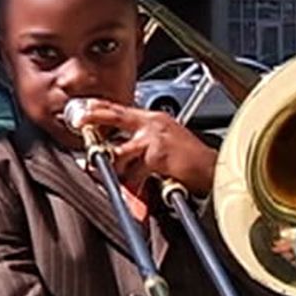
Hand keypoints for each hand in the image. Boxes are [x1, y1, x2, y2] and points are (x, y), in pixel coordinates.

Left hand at [72, 99, 216, 195]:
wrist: (216, 171)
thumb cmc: (192, 162)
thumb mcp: (165, 145)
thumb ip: (140, 147)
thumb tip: (115, 156)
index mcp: (155, 119)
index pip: (122, 108)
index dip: (100, 106)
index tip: (83, 107)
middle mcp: (154, 124)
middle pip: (116, 115)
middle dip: (94, 116)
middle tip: (80, 120)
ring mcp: (155, 138)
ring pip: (119, 151)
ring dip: (113, 166)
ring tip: (112, 175)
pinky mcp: (158, 155)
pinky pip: (134, 172)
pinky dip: (132, 185)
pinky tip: (137, 189)